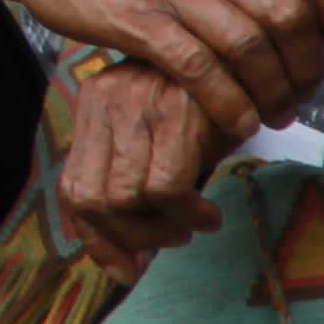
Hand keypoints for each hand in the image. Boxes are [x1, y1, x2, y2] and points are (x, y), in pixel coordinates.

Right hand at [0, 0, 323, 140]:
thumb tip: (306, 12)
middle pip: (290, 16)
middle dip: (306, 68)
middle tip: (302, 97)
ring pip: (250, 47)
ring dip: (271, 93)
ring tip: (273, 117)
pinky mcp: (140, 20)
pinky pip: (200, 69)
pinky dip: (227, 103)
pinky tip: (235, 123)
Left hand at [58, 59, 239, 263]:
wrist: (250, 54)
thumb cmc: (208, 103)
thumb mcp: (162, 136)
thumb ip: (134, 182)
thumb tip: (125, 262)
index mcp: (94, 105)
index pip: (73, 188)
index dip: (95, 239)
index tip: (123, 270)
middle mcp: (106, 100)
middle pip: (93, 200)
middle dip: (131, 238)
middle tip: (169, 240)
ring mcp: (136, 102)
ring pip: (127, 198)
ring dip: (162, 230)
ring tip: (191, 225)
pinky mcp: (173, 111)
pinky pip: (166, 188)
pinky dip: (188, 215)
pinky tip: (209, 215)